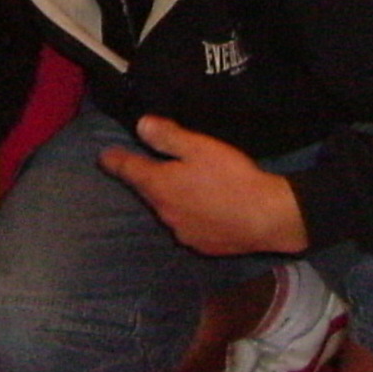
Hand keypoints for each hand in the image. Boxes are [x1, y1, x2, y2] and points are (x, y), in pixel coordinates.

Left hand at [99, 115, 309, 255]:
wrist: (268, 218)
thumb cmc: (231, 178)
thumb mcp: (199, 147)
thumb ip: (167, 136)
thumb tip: (140, 125)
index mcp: (160, 186)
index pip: (128, 171)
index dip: (115, 162)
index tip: (104, 158)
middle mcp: (164, 213)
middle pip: (149, 192)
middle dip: (149, 179)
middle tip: (155, 165)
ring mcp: (182, 233)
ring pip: (169, 210)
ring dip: (172, 198)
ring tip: (187, 187)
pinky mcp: (202, 246)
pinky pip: (188, 226)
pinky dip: (191, 215)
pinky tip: (206, 209)